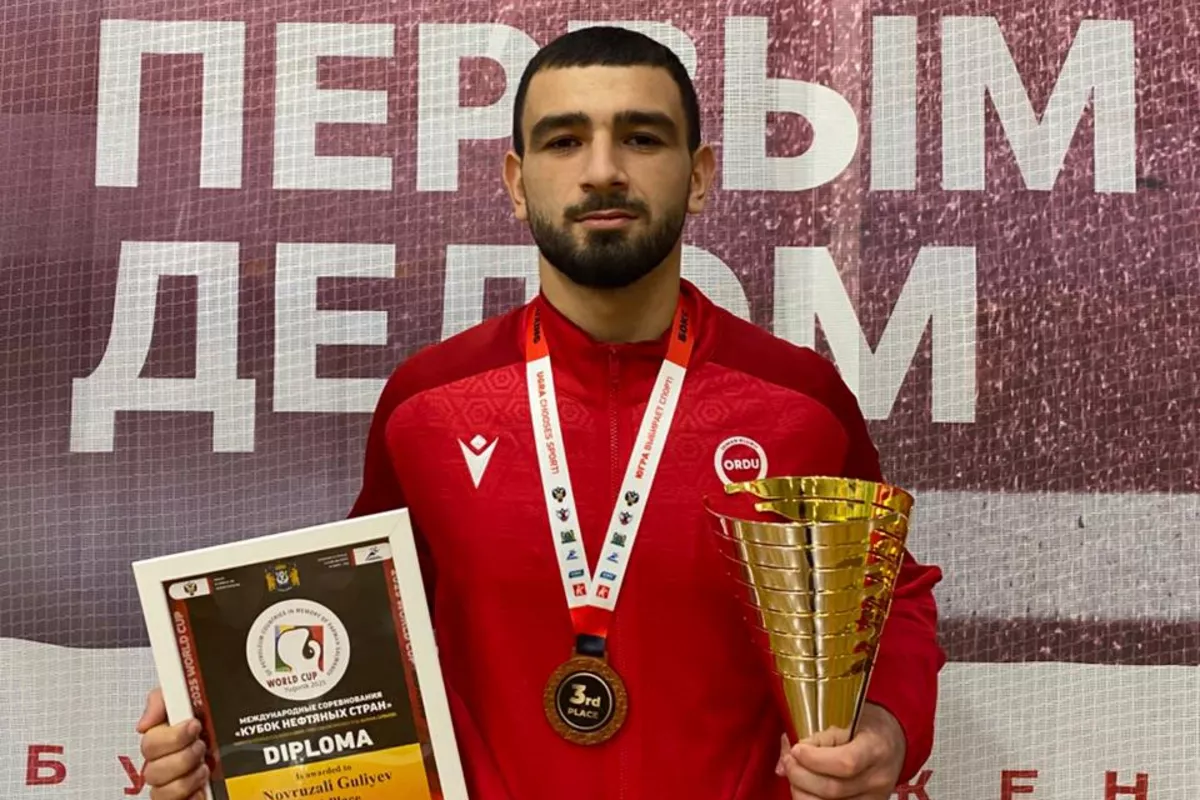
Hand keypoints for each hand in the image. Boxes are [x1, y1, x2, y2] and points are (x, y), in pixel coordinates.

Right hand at [136, 686, 209, 799]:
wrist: (249, 743)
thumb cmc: (215, 721)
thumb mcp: (194, 698)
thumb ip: (165, 700)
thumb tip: (145, 723)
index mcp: (165, 739)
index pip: (150, 744)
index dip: (172, 736)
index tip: (194, 725)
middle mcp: (166, 763)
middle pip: (153, 770)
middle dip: (182, 757)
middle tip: (202, 747)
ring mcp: (174, 784)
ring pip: (161, 792)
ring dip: (186, 779)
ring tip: (205, 768)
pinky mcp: (186, 798)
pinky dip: (190, 798)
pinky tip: (202, 789)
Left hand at [775, 702, 905, 799]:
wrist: (893, 744)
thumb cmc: (866, 728)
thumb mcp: (846, 720)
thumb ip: (817, 737)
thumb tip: (787, 755)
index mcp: (875, 748)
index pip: (844, 763)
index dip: (814, 760)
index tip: (797, 749)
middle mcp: (877, 779)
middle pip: (833, 789)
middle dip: (800, 776)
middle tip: (788, 761)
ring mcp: (873, 799)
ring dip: (802, 792)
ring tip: (794, 775)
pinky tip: (805, 788)